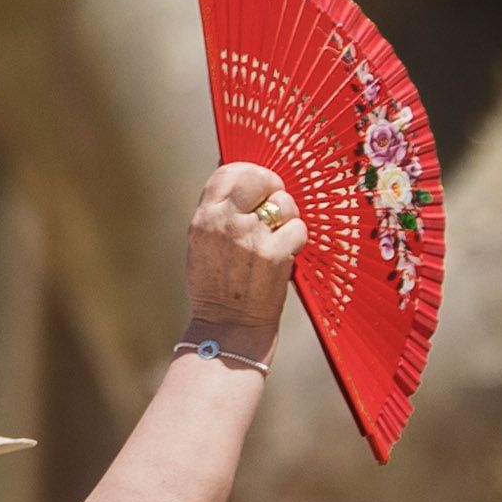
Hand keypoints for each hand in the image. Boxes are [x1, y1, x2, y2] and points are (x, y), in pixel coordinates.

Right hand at [181, 164, 303, 349]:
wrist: (227, 329)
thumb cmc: (217, 287)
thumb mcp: (203, 244)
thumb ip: (220, 213)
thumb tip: (243, 179)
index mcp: (204, 218)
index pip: (228, 173)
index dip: (250, 173)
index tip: (261, 186)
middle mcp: (224, 223)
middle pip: (257, 177)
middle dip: (273, 186)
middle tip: (276, 204)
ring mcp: (250, 238)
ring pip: (284, 203)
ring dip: (288, 218)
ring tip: (277, 238)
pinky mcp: (274, 255)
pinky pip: (298, 228)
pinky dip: (297, 241)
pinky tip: (285, 255)